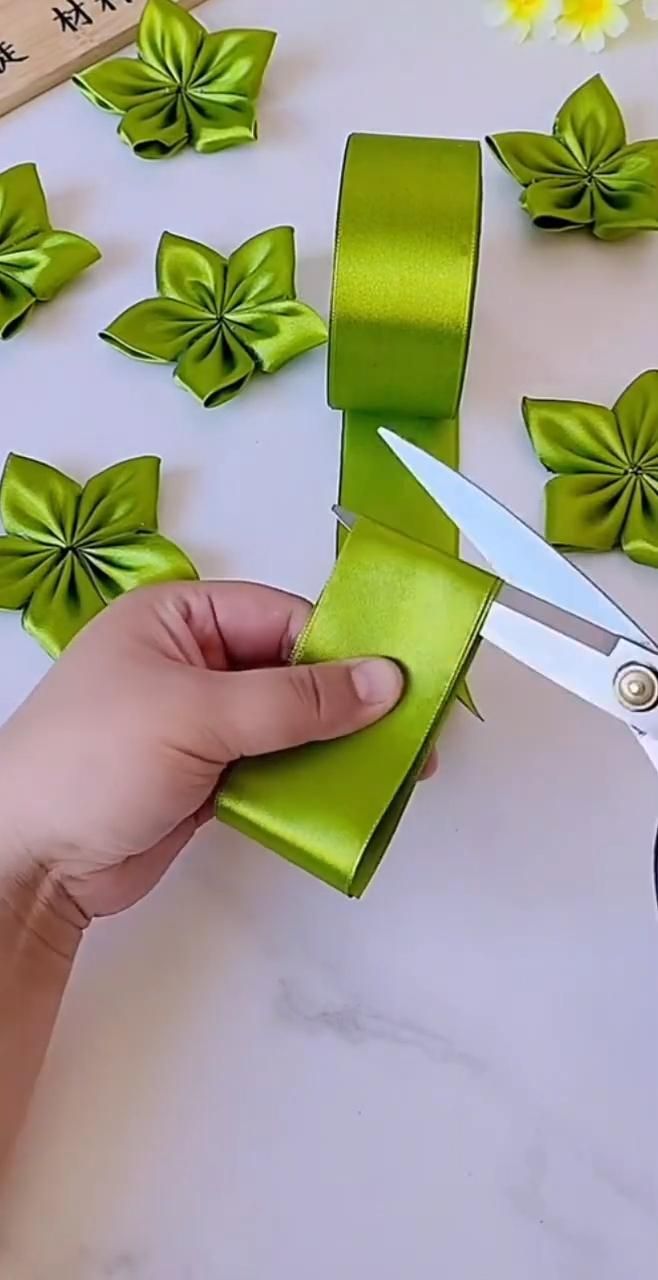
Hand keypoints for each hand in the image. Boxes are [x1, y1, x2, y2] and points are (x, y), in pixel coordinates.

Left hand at [0, 581, 403, 926]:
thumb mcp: (197, 713)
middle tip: (415, 734)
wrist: (32, 861)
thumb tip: (387, 681)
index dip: (342, 647)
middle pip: (294, 671)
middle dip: (349, 703)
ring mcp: (202, 723)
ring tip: (400, 772)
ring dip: (338, 747)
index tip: (403, 681)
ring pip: (291, 724)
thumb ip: (297, 700)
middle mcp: (194, 662)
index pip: (282, 617)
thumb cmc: (95, 760)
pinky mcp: (209, 778)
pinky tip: (353, 797)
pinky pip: (276, 768)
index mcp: (179, 617)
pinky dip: (311, 782)